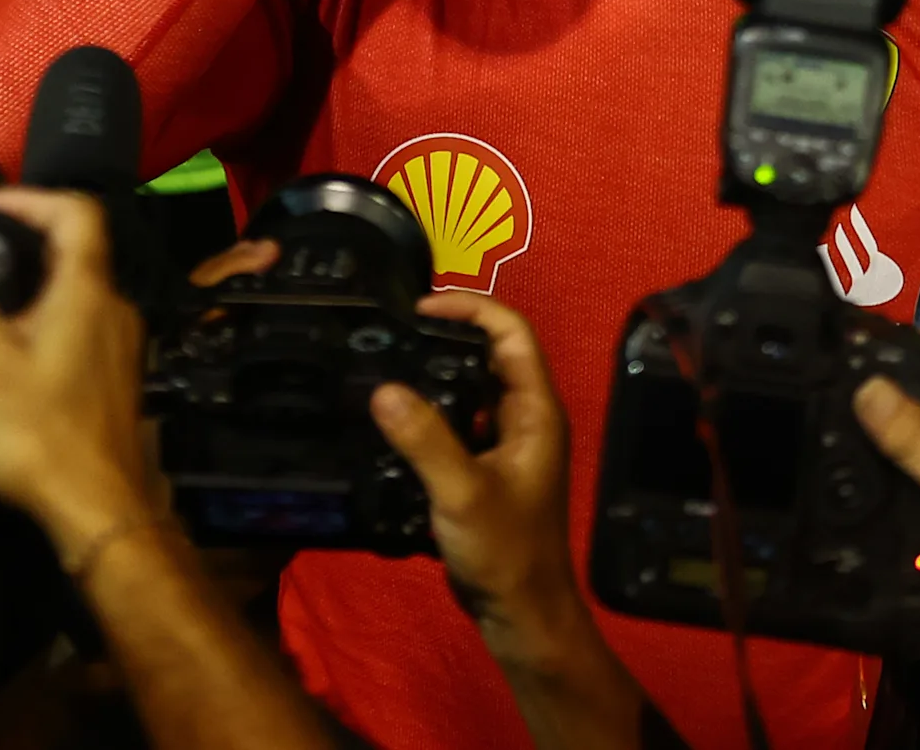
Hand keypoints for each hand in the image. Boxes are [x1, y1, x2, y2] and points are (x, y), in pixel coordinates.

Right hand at [0, 190, 160, 562]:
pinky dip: (45, 315)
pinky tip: (9, 347)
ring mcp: (119, 344)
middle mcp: (113, 308)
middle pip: (76, 248)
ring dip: (33, 280)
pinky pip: (81, 324)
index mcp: (88, 291)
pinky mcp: (115, 377)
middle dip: (23, 238)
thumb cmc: (40, 435)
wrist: (97, 510)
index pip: (76, 211)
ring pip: (78, 289)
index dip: (29, 197)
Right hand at [369, 292, 585, 651]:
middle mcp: (524, 419)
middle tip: (392, 331)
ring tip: (384, 365)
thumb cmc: (506, 552)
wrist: (521, 612)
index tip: (419, 308)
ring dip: (433, 375)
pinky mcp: (483, 469)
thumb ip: (424, 439)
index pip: (512, 332)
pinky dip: (429, 413)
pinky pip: (457, 424)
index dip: (470, 309)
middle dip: (445, 336)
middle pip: (489, 355)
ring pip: (469, 390)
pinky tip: (392, 418)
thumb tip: (383, 388)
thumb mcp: (462, 492)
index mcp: (535, 411)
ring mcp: (505, 445)